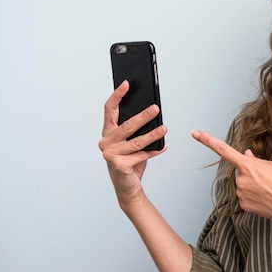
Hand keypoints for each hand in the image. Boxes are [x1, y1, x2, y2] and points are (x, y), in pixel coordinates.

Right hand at [99, 80, 167, 205]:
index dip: (117, 95)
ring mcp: (110, 154)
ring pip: (136, 141)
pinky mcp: (118, 165)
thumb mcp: (131, 143)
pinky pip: (141, 155)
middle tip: (156, 108)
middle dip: (143, 116)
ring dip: (152, 135)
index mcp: (108, 132)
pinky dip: (154, 151)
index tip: (126, 84)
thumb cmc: (130, 161)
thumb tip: (151, 112)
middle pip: (127, 125)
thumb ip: (136, 129)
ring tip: (164, 128)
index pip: (109, 109)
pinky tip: (164, 146)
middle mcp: (106, 142)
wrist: (127, 187)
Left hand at [191, 130, 271, 222]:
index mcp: (248, 165)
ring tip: (270, 189)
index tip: (195, 133)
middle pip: (240, 170)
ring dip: (253, 184)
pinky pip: (245, 196)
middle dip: (250, 171)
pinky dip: (254, 196)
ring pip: (243, 184)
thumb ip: (256, 160)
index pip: (223, 150)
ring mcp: (241, 193)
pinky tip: (267, 198)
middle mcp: (240, 179)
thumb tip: (246, 156)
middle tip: (268, 178)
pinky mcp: (244, 205)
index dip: (208, 140)